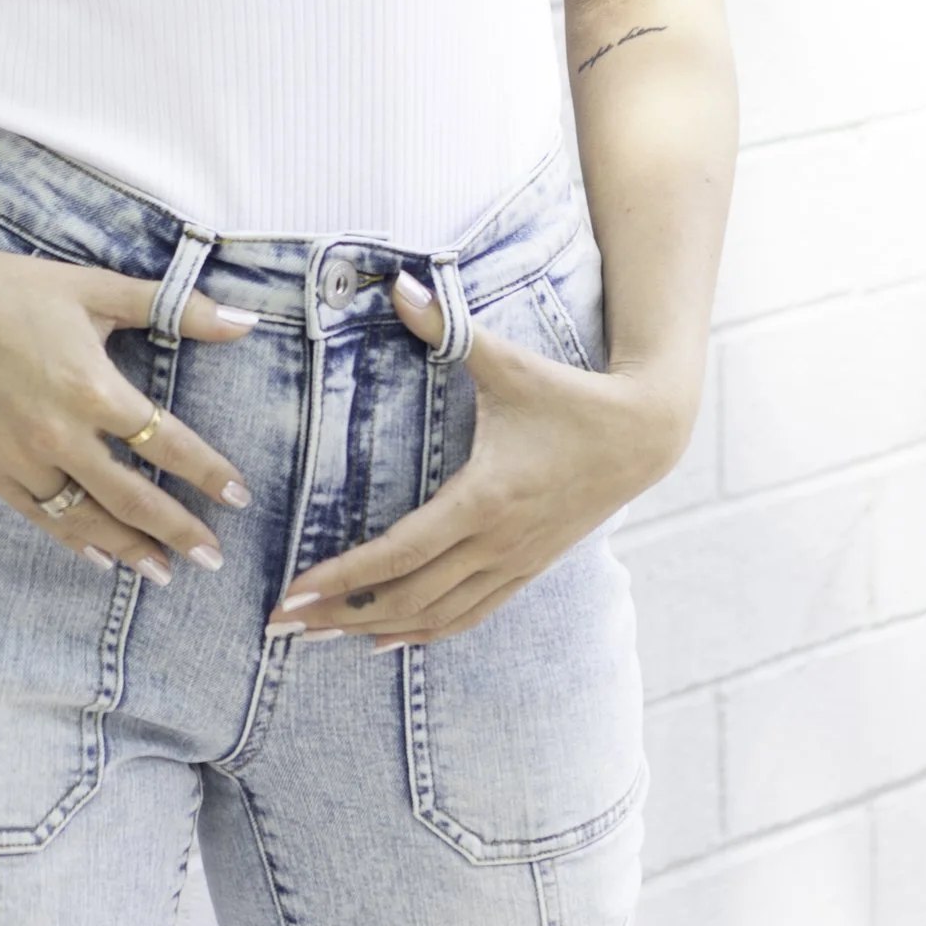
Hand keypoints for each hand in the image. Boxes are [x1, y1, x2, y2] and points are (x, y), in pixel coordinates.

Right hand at [0, 224, 260, 582]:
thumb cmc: (15, 287)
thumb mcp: (98, 289)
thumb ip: (176, 307)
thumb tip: (246, 322)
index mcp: (92, 387)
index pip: (167, 444)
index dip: (208, 474)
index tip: (240, 498)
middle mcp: (57, 433)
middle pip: (132, 498)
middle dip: (179, 532)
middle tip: (213, 558)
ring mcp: (17, 457)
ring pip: (85, 519)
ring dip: (129, 549)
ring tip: (163, 571)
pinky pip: (39, 516)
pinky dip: (74, 540)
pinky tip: (100, 556)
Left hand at [264, 271, 688, 647]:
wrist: (644, 434)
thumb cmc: (570, 395)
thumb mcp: (508, 362)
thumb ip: (448, 327)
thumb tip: (398, 285)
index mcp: (485, 498)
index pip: (400, 552)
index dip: (345, 577)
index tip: (295, 591)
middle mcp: (496, 543)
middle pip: (407, 596)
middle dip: (340, 614)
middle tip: (281, 625)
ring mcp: (514, 563)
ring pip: (436, 615)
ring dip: (375, 630)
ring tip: (317, 639)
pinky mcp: (528, 568)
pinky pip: (469, 615)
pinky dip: (425, 631)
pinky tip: (388, 640)